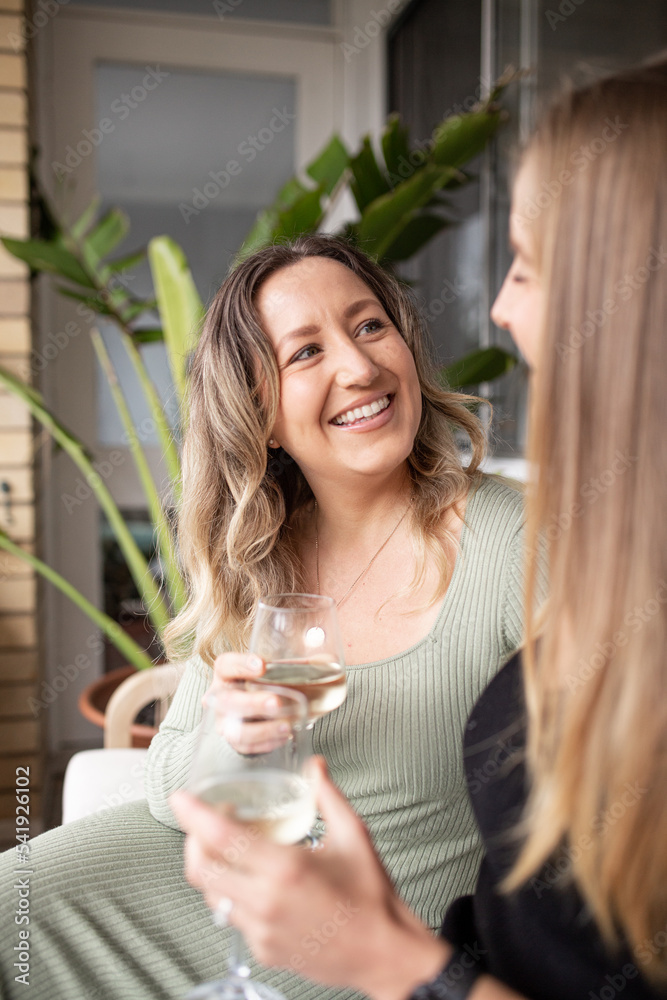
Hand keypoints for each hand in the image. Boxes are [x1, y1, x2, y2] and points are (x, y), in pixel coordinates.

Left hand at [170, 759, 449, 999]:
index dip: (194, 815)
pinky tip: (255, 881)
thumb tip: (315, 765)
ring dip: (212, 867)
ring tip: (232, 849)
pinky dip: (233, 894)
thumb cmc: (371, 894)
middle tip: (207, 819)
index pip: (222, 838)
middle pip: (201, 869)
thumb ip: (328, 795)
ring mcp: (260, 931)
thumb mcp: (354, 835)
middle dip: (193, 840)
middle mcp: (265, 902)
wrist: (384, 954)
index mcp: (285, 869)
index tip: (180, 797)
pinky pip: (232, 917)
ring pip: (212, 895)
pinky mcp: (263, 950)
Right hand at [205, 653, 289, 753]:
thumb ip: (292, 664)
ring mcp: (223, 722)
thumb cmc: (264, 683)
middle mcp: (220, 697)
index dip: (241, 664)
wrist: (248, 711)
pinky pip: (247, 747)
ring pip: (236, 730)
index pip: (225, 664)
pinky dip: (267, 743)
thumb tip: (325, 661)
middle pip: (229, 701)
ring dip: (263, 730)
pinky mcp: (234, 741)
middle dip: (253, 703)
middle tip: (277, 702)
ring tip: (288, 726)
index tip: (262, 664)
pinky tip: (285, 736)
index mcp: (226, 673)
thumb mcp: (272, 670)